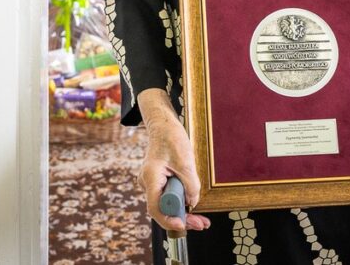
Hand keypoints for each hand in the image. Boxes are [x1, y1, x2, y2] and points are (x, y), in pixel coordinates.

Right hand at [137, 89, 210, 231]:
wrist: (163, 125)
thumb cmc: (171, 137)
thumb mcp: (186, 161)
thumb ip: (191, 184)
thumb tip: (193, 203)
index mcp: (151, 177)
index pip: (156, 207)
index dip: (169, 219)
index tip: (183, 225)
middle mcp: (148, 183)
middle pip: (162, 209)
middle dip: (181, 219)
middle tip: (201, 224)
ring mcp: (152, 184)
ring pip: (166, 204)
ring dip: (182, 212)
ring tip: (201, 220)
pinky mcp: (158, 182)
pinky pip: (168, 197)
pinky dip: (180, 203)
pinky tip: (192, 207)